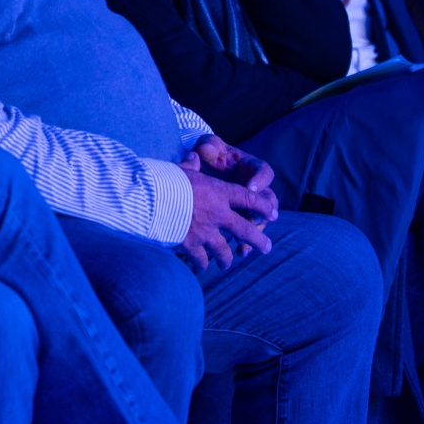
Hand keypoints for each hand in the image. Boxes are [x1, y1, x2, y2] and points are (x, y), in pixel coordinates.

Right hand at [178, 137, 279, 271]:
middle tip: (267, 247)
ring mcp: (205, 232)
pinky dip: (201, 265)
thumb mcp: (181, 169)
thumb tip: (194, 155)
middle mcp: (217, 214)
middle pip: (245, 229)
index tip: (274, 214)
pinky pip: (201, 260)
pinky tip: (200, 268)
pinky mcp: (191, 246)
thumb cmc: (165, 180)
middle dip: (258, 240)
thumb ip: (191, 165)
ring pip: (224, 251)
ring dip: (226, 258)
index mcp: (218, 192)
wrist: (149, 199)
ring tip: (226, 264)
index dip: (263, 207)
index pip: (249, 199)